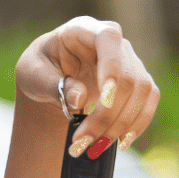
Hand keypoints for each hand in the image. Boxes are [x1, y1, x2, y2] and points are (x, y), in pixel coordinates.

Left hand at [15, 16, 159, 155]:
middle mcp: (112, 42)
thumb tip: (79, 98)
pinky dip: (135, 124)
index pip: (107, 38)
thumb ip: (53, 84)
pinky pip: (147, 103)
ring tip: (91, 147)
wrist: (48, 81)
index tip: (105, 98)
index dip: (111, 66)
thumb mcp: (31, 75)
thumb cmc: (37, 70)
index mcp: (82, 30)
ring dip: (119, 124)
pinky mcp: (137, 82)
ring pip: (141, 92)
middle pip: (126, 75)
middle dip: (106, 114)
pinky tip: (119, 142)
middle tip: (81, 141)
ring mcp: (128, 61)